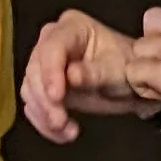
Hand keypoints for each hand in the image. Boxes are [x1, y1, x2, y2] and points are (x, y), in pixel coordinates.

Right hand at [20, 9, 160, 142]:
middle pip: (36, 69)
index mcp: (72, 27)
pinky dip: (44, 122)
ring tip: (68, 131)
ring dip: (44, 114)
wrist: (130, 84)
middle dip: (45, 99)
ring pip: (30, 89)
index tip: (57, 96)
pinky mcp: (43, 86)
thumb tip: (71, 76)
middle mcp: (53, 41)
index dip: (50, 72)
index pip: (52, 48)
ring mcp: (45, 64)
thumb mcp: (118, 70)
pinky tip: (62, 134)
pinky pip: (34, 104)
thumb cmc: (127, 69)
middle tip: (60, 120)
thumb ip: (95, 72)